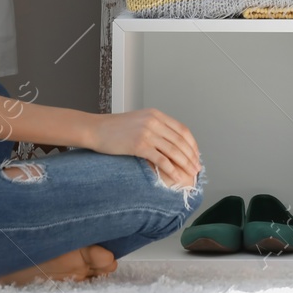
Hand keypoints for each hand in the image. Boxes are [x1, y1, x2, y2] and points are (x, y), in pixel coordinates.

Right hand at [83, 108, 200, 188]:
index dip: (192, 144)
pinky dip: (171, 169)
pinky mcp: (139, 145)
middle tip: (197, 168)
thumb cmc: (115, 129)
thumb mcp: (139, 121)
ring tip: (191, 174)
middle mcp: (154, 121)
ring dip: (185, 164)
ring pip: (173, 151)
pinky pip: (161, 159)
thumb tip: (170, 142)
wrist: (95, 129)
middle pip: (180, 141)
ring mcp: (147, 132)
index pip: (182, 130)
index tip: (196, 155)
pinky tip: (177, 177)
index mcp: (156, 114)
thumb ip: (155, 127)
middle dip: (191, 156)